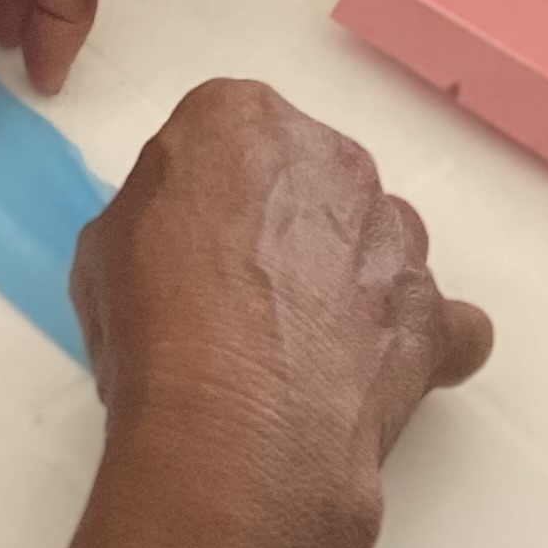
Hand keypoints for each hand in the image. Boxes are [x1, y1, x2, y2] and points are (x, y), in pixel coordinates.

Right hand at [74, 77, 491, 516]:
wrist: (233, 427)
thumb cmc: (156, 328)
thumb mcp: (104, 247)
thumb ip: (160, 215)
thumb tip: (184, 246)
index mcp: (240, 119)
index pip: (226, 136)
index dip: (208, 197)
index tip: (191, 246)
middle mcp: (331, 159)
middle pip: (312, 180)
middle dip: (286, 227)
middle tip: (240, 297)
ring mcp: (393, 237)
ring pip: (379, 240)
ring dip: (351, 278)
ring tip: (300, 346)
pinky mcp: (433, 314)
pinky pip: (443, 321)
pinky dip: (414, 343)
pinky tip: (370, 376)